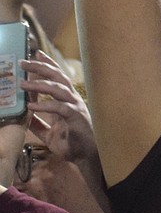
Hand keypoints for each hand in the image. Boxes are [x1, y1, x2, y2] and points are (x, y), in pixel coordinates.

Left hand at [20, 51, 98, 167]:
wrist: (85, 157)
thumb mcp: (49, 133)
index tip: (36, 54)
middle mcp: (72, 99)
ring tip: (22, 84)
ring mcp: (75, 107)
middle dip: (40, 68)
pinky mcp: (76, 117)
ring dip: (39, 84)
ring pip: (58, 89)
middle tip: (23, 62)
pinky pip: (59, 108)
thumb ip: (38, 123)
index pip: (57, 77)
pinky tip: (31, 107)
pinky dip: (45, 106)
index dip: (48, 65)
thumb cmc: (71, 143)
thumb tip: (24, 117)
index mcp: (67, 100)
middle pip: (57, 77)